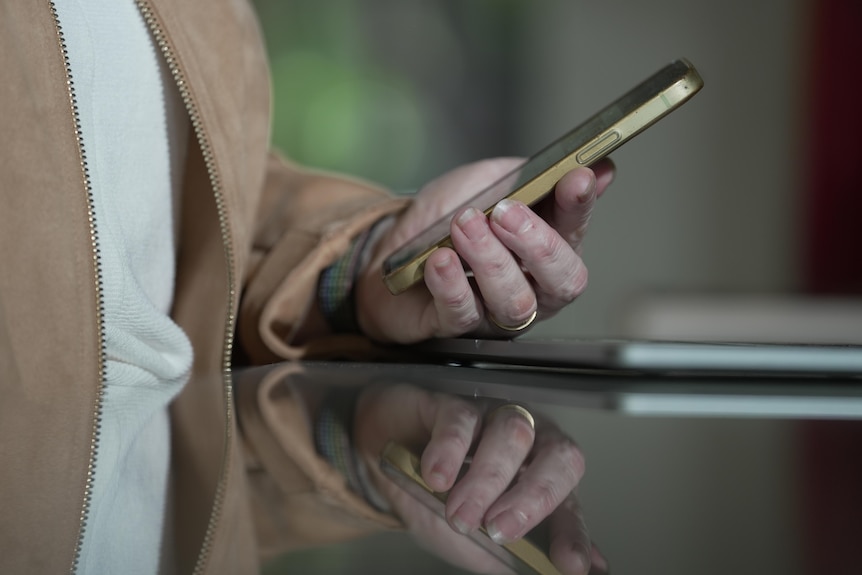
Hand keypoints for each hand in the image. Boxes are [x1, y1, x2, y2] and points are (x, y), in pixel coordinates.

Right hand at [354, 384, 607, 574]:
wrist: (375, 459)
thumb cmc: (432, 500)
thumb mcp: (468, 543)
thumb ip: (508, 558)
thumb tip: (565, 571)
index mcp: (538, 480)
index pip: (569, 505)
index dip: (572, 535)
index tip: (569, 564)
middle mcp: (527, 444)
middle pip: (558, 456)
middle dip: (534, 497)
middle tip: (499, 529)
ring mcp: (492, 419)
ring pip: (512, 434)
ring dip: (486, 480)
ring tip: (458, 513)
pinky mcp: (453, 404)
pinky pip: (462, 420)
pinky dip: (450, 451)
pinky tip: (436, 478)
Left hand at [355, 158, 613, 342]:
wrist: (388, 245)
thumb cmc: (443, 218)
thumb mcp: (486, 182)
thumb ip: (532, 177)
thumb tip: (596, 170)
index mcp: (546, 247)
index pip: (576, 230)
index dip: (580, 206)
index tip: (575, 179)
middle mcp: (531, 286)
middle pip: (561, 281)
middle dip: (537, 243)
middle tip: (506, 212)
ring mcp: (494, 312)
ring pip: (514, 301)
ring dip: (490, 259)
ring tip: (463, 225)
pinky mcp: (453, 326)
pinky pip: (462, 313)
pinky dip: (452, 283)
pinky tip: (441, 259)